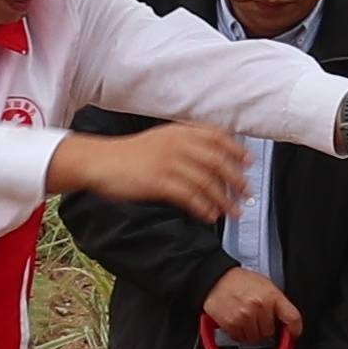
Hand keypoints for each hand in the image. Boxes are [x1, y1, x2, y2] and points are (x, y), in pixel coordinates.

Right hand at [60, 118, 249, 216]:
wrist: (99, 161)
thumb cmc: (128, 154)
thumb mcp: (158, 139)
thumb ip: (184, 143)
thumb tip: (211, 156)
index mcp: (178, 132)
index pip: (217, 137)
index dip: (236, 150)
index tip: (249, 163)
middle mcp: (176, 145)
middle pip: (217, 161)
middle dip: (236, 180)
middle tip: (246, 194)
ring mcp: (168, 163)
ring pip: (206, 182)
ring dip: (223, 200)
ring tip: (232, 212)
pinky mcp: (158, 182)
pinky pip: (189, 197)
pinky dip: (203, 208)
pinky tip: (209, 216)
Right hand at [201, 267, 302, 348]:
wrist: (216, 278)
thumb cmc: (240, 281)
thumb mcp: (265, 285)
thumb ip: (276, 302)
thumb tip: (284, 321)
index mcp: (272, 295)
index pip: (292, 318)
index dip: (295, 329)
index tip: (294, 333)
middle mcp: (259, 306)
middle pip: (270, 332)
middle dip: (264, 327)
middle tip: (256, 316)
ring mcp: (245, 317)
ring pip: (255, 338)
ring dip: (251, 332)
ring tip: (245, 317)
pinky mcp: (232, 324)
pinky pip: (240, 338)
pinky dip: (239, 333)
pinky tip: (236, 320)